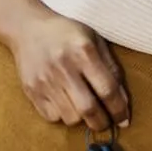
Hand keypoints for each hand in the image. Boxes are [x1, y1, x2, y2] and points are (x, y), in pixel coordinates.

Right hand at [7, 13, 130, 131]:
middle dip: (102, 122)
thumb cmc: (67, 35)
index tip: (123, 121)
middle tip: (106, 123)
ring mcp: (45, 79)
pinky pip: (52, 117)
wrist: (28, 28)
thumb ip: (112, 70)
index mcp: (83, 51)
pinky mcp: (31, 89)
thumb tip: (123, 103)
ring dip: (82, 120)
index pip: (107, 90)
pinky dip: (62, 116)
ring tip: (83, 109)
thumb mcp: (95, 41)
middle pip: (88, 109)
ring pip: (70, 117)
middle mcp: (63, 66)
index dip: (119, 110)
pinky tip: (65, 104)